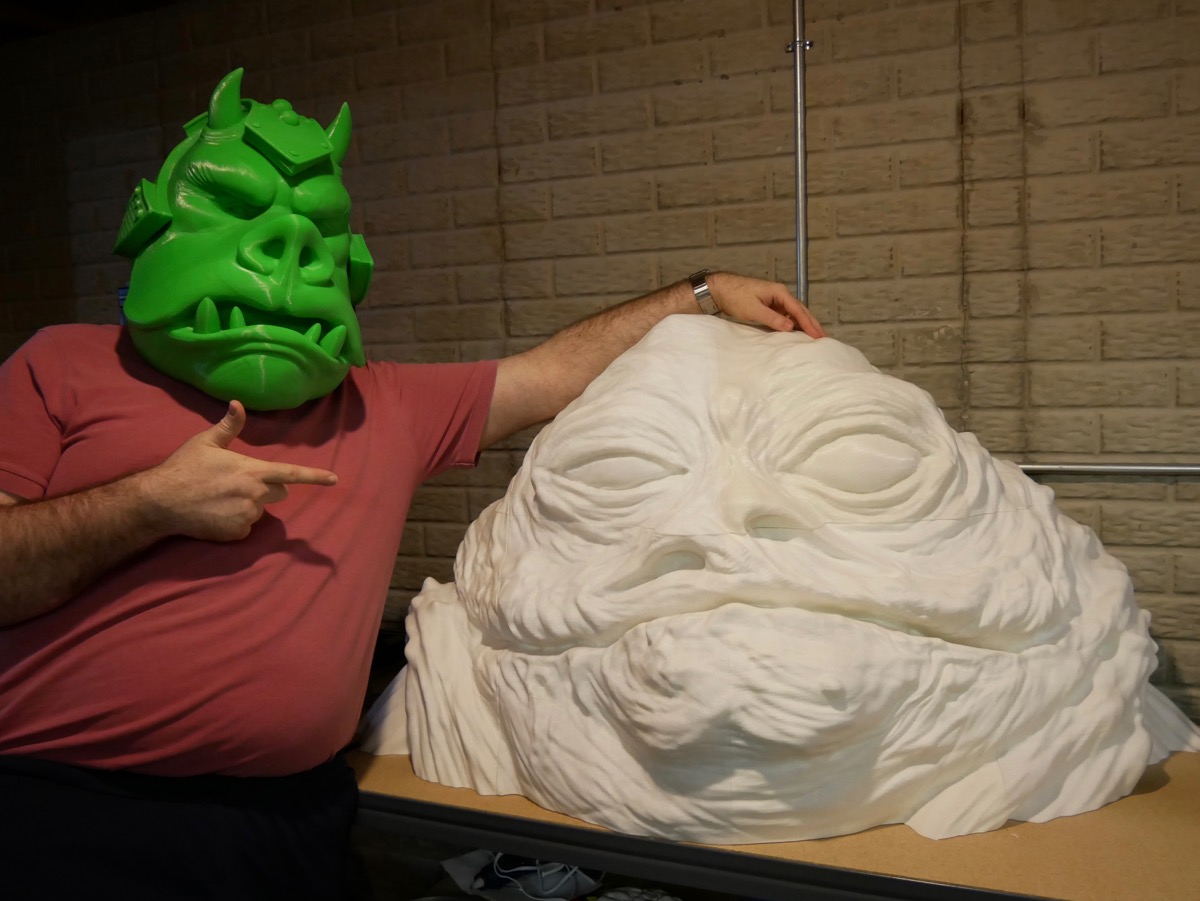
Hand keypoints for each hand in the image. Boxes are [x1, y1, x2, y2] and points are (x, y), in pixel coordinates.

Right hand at [137, 401, 337, 540]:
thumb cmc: (184, 467)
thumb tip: (238, 404)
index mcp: (253, 470)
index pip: (291, 473)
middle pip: (278, 493)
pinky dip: (234, 522)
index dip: (315, 477)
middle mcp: (256, 494)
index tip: (334, 479)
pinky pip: (244, 527)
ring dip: (247, 505)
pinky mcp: (236, 533)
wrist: (160, 501)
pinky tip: (214, 513)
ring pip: (259, 510)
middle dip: (266, 488)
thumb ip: (229, 426)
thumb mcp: (206, 442)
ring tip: (218, 498)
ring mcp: (247, 515)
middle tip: (236, 483)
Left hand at [707, 272, 826, 337]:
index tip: (818, 335)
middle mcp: (781, 294)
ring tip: (814, 337)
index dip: (809, 324)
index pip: (799, 310)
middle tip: (823, 338)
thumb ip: (773, 319)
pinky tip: (797, 332)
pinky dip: (793, 324)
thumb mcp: (754, 310)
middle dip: (812, 324)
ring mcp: (776, 299)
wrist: (722, 289)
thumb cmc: (736, 296)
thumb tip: (790, 327)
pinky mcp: (770, 305)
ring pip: (794, 313)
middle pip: (801, 310)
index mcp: (779, 292)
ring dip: (804, 324)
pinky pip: (786, 315)